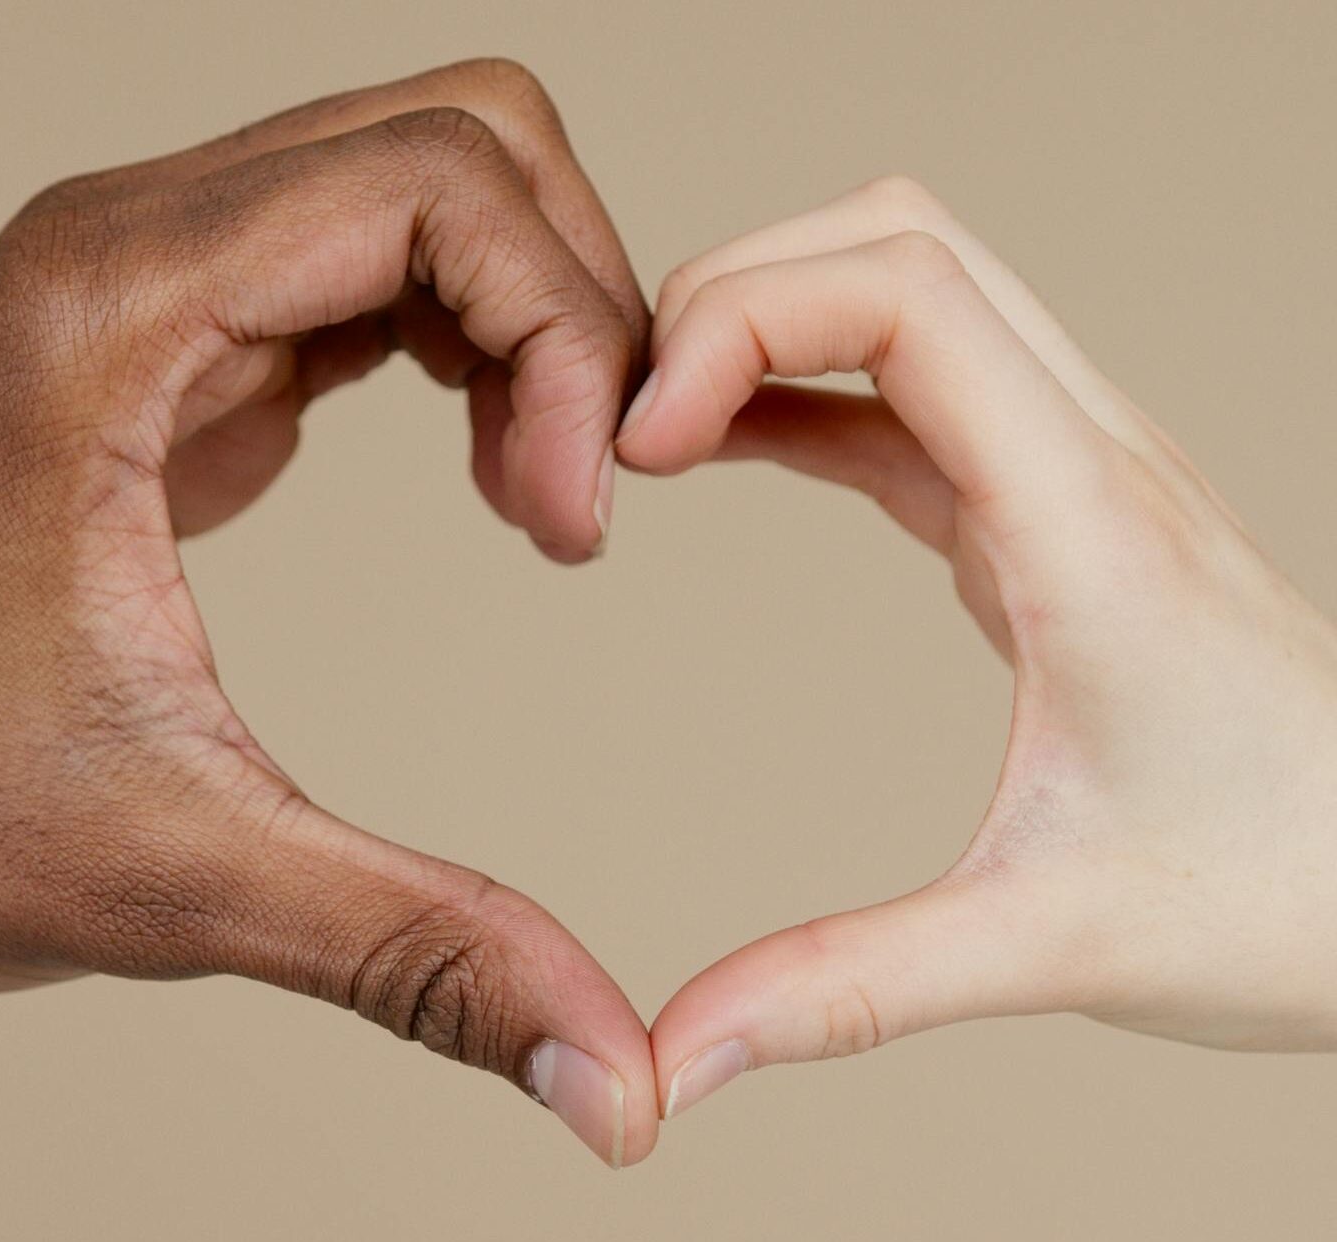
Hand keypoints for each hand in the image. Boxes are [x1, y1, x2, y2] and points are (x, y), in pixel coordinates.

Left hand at [0, 59, 654, 1166]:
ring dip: (536, 319)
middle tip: (582, 487)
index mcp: (120, 310)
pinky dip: (482, 340)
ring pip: (435, 179)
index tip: (577, 522)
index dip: (568, 339)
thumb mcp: (169, 873)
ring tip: (540, 489)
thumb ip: (414, 953)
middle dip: (577, 303)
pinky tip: (486, 466)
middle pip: (463, 142)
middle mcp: (140, 246)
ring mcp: (164, 277)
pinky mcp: (190, 333)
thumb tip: (605, 1070)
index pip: (442, 185)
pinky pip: (389, 258)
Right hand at [620, 176, 1336, 1118]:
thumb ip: (843, 991)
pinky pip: (908, 388)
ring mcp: (1072, 467)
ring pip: (906, 285)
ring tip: (656, 428)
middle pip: (895, 239)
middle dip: (734, 288)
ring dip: (767, 320)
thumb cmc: (1288, 896)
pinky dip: (800, 387)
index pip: (903, 292)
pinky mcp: (1048, 506)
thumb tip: (674, 1050)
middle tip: (629, 421)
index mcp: (1087, 525)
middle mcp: (1088, 456)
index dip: (739, 319)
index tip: (641, 441)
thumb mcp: (1049, 945)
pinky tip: (727, 447)